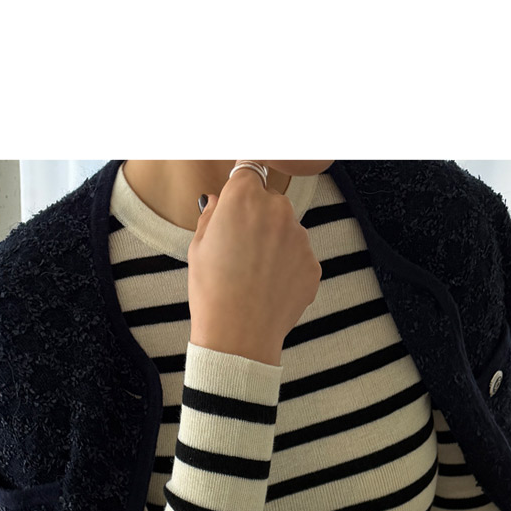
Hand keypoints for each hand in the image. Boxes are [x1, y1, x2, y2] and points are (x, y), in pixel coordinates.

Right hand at [187, 164, 320, 366]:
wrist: (238, 338)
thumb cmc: (212, 292)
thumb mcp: (198, 247)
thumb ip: (213, 215)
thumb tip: (219, 201)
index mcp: (245, 196)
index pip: (248, 172)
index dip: (242, 189)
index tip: (240, 201)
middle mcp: (277, 208)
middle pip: (271, 201)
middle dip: (259, 218)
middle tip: (242, 250)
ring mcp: (299, 237)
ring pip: (288, 230)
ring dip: (276, 244)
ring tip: (256, 275)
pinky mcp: (312, 264)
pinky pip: (299, 258)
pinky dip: (288, 269)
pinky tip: (270, 289)